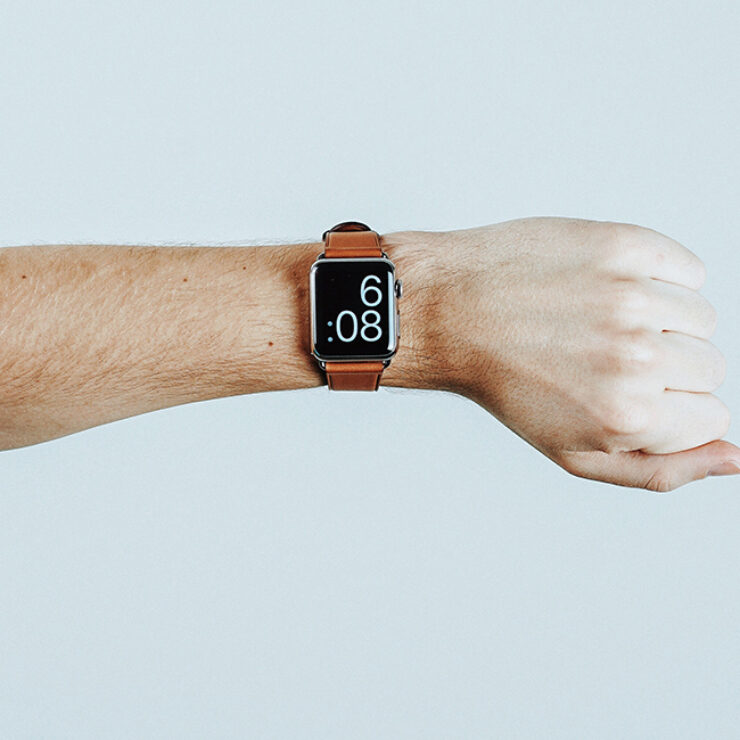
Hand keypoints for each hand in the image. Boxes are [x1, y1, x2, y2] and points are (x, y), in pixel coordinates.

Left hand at [386, 217, 739, 490]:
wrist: (450, 312)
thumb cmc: (508, 384)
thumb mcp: (573, 452)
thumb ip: (660, 470)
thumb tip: (737, 459)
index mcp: (628, 416)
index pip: (712, 416)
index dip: (668, 409)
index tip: (621, 393)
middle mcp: (636, 358)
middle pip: (710, 366)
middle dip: (665, 368)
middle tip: (598, 357)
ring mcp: (630, 296)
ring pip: (700, 317)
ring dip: (659, 322)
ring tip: (597, 322)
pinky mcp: (622, 246)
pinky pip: (686, 268)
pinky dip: (658, 278)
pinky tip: (605, 288)